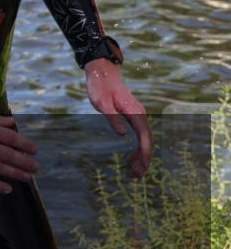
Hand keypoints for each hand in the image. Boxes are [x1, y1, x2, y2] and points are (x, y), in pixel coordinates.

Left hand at [85, 59, 152, 176]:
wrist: (102, 73)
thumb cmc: (100, 88)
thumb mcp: (102, 104)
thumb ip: (112, 118)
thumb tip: (123, 135)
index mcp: (135, 113)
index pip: (145, 137)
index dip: (145, 153)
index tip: (142, 167)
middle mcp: (140, 114)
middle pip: (148, 140)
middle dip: (144, 159)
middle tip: (137, 175)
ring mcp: (137, 115)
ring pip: (144, 139)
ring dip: (141, 155)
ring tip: (134, 171)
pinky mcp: (132, 115)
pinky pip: (139, 134)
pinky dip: (137, 147)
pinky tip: (130, 157)